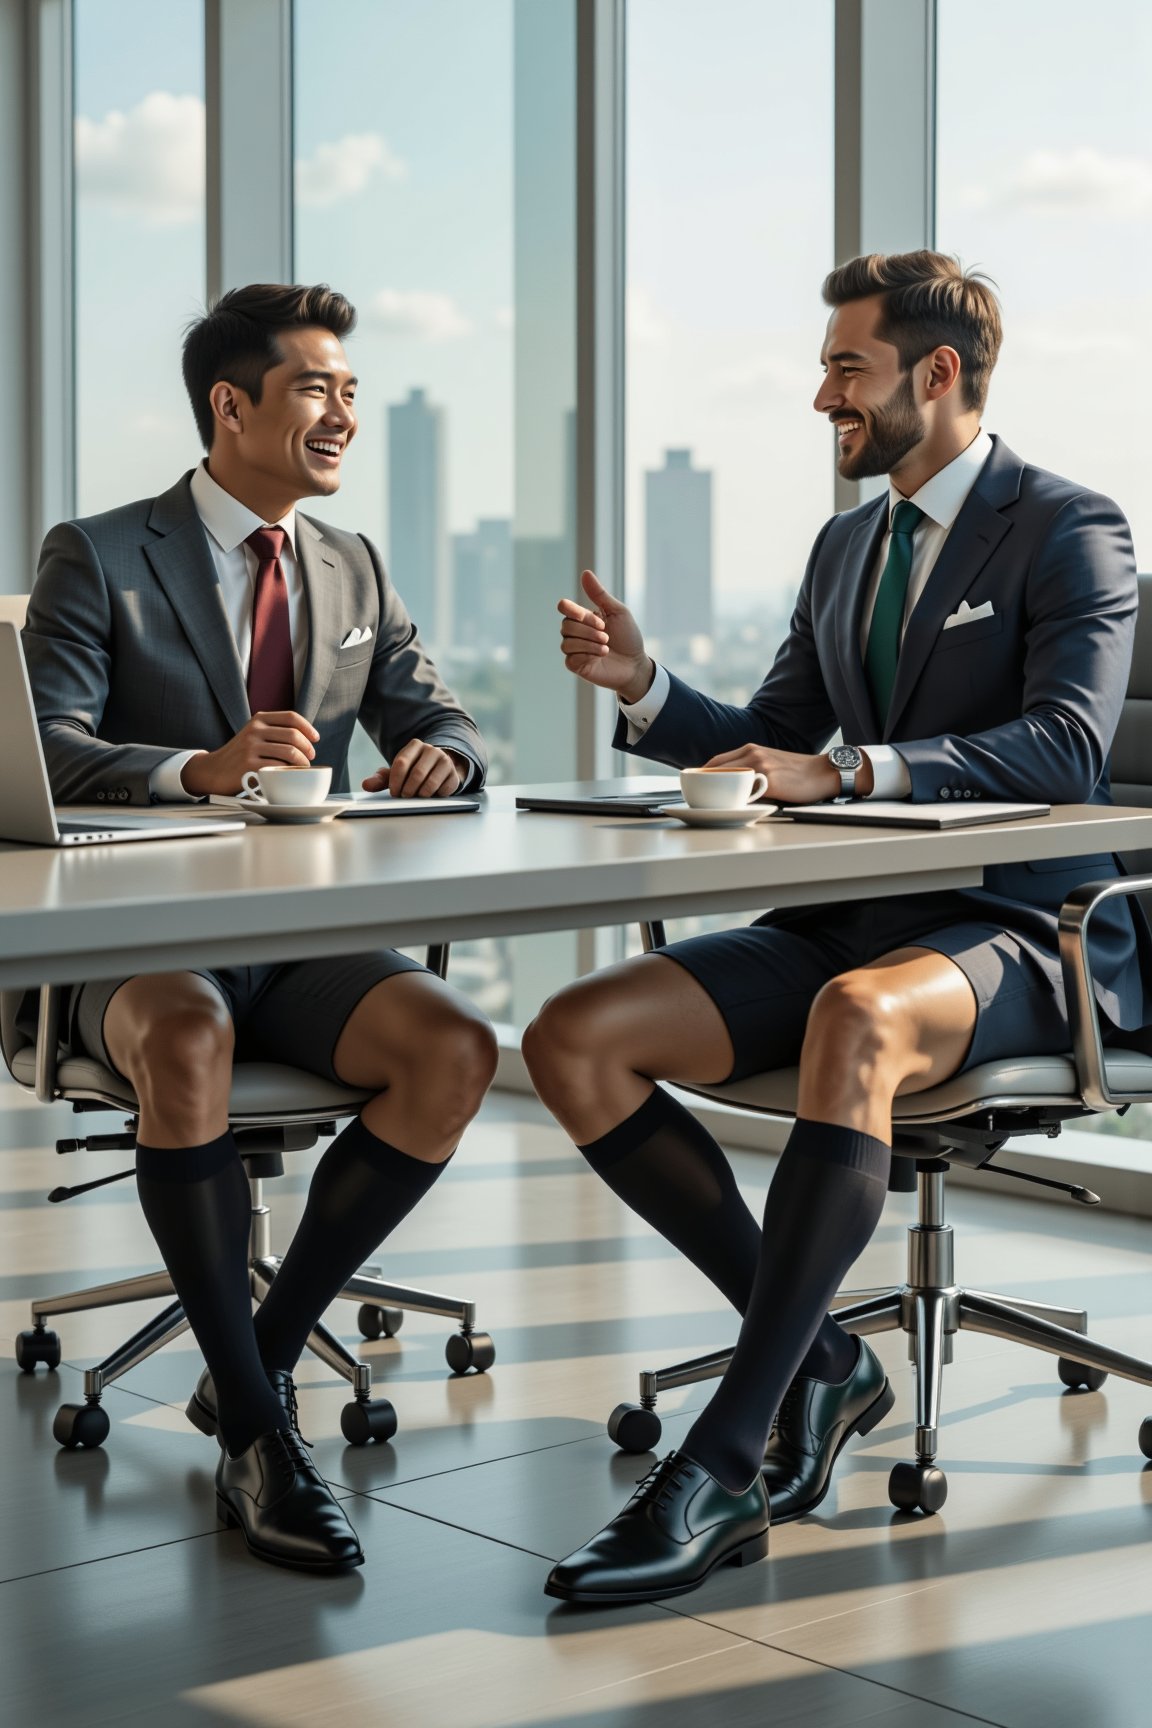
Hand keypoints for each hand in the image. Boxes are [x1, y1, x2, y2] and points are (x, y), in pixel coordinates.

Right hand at [181, 711, 319, 796]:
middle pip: (293, 735)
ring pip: (289, 752)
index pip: (291, 717)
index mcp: (259, 719)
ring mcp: (250, 747)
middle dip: (307, 748)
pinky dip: (289, 773)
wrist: (213, 770)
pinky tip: (289, 776)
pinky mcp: (248, 765)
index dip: (308, 728)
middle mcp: (254, 730)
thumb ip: (274, 732)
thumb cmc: (240, 755)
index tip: (315, 739)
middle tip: (310, 757)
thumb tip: (308, 738)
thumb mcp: (254, 735)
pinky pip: (279, 767)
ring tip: (302, 768)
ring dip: (302, 762)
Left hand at [362, 741, 466, 797]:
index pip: (401, 763)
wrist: (439, 770)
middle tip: (405, 797)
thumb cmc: (413, 771)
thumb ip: (381, 778)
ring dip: (421, 795)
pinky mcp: (454, 775)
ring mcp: (445, 761)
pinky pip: (443, 790)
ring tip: (417, 796)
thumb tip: (366, 785)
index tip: (394, 793)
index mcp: (414, 746)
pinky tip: (432, 795)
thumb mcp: (397, 773)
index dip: (396, 781)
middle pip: (417, 774)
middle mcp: (431, 750)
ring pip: (430, 783)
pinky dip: (435, 796)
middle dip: (408, 790)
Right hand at [558, 570, 653, 702]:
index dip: (570, 609)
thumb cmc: (628, 637)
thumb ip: (600, 594)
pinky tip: (601, 655)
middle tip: (606, 635)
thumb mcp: (617, 612)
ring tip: (606, 646)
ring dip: (589, 642)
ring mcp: (575, 649)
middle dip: (588, 629)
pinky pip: (570, 657)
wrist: (635, 664)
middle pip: (566, 625)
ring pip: (566, 642)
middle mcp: (576, 632)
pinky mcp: (576, 665)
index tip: (584, 614)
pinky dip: (587, 654)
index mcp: (584, 617)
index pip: (565, 608)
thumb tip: (585, 572)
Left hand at [700, 745, 873, 803]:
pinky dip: (734, 801)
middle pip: (714, 770)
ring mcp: (760, 767)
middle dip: (701, 785)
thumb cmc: (797, 772)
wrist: (823, 772)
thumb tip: (729, 787)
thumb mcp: (770, 761)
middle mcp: (752, 754)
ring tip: (705, 805)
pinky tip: (728, 808)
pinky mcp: (769, 782)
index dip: (700, 774)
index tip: (692, 786)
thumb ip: (750, 768)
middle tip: (693, 798)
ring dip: (714, 793)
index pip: (715, 762)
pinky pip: (745, 793)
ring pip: (726, 780)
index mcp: (750, 749)